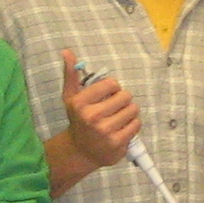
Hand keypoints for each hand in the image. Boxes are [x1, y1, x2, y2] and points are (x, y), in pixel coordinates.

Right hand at [62, 52, 138, 169]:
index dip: (113, 88)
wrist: (80, 151)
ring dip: (129, 112)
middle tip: (113, 108)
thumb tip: (67, 51)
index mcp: (80, 102)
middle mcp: (92, 116)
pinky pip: (136, 124)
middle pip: (125, 96)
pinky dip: (132, 124)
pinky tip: (122, 128)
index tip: (106, 95)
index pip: (112, 84)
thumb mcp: (71, 97)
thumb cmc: (78, 120)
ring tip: (118, 117)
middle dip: (122, 100)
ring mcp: (105, 131)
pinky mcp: (117, 143)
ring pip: (133, 110)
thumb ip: (71, 74)